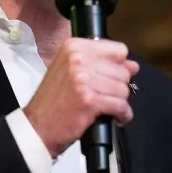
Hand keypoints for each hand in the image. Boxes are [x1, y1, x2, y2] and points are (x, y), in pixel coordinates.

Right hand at [23, 37, 139, 157]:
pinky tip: (115, 117)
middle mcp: (78, 59)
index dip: (118, 66)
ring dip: (119, 102)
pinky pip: (121, 105)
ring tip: (106, 107)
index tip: (110, 77)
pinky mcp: (89, 100)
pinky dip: (122, 114)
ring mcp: (83, 79)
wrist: (38, 126)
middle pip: (123, 71)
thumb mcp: (72, 71)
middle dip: (118, 87)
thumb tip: (133, 65)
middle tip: (104, 96)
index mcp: (74, 46)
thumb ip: (102, 64)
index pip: (118, 49)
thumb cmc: (54, 100)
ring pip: (123, 89)